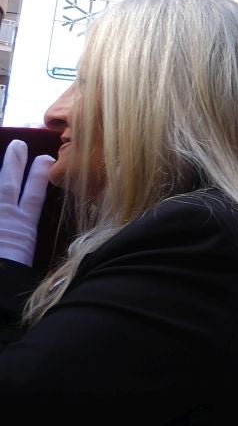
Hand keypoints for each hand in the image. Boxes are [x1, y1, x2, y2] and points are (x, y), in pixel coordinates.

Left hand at [0, 140, 52, 264]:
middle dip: (15, 163)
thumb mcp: (26, 262)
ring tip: (9, 151)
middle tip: (18, 145)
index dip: (39, 175)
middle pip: (10, 184)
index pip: (34, 195)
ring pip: (0, 188)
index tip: (45, 159)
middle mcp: (7, 218)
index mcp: (23, 230)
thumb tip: (41, 250)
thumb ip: (27, 247)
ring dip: (5, 170)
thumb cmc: (10, 280)